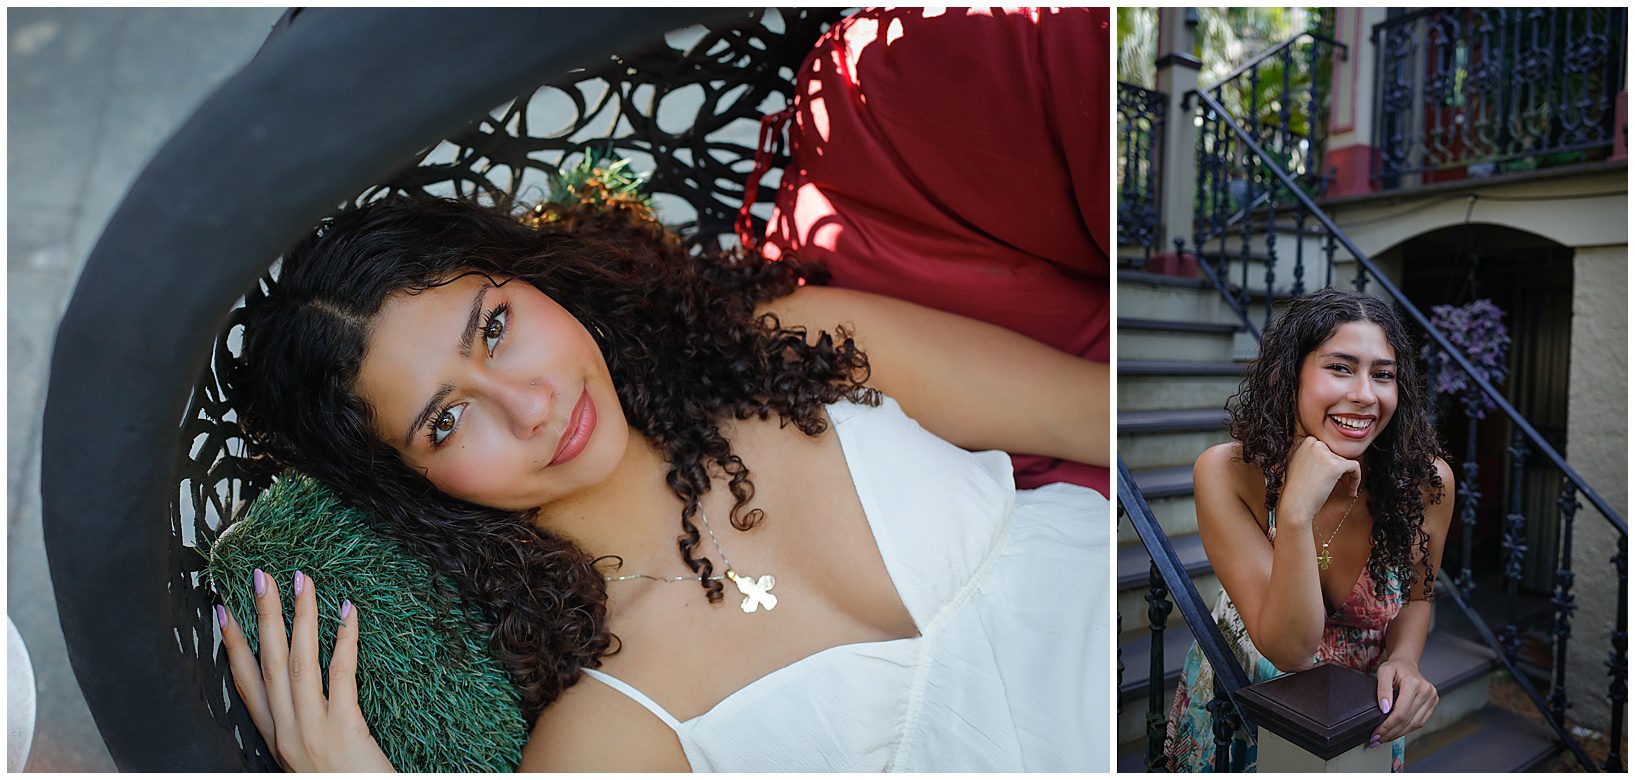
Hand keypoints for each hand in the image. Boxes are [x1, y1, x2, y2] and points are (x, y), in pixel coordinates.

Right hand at [219, 568, 395, 771]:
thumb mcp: (308, 759)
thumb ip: (299, 728)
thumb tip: (301, 688)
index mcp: (275, 738)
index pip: (246, 684)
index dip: (234, 646)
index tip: (224, 610)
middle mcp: (286, 733)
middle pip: (269, 664)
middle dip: (263, 616)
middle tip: (262, 575)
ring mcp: (312, 731)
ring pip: (300, 662)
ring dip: (300, 617)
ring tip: (302, 579)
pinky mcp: (344, 730)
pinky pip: (342, 674)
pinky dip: (345, 640)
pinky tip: (348, 611)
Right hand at [1279, 437, 1361, 523]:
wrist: (1295, 504)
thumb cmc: (1296, 490)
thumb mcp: (1298, 464)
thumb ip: (1310, 456)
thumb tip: (1327, 456)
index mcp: (1307, 443)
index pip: (1328, 448)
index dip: (1332, 462)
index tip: (1332, 474)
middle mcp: (1315, 444)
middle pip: (1338, 454)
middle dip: (1341, 469)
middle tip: (1341, 482)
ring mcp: (1325, 454)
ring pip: (1347, 462)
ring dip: (1349, 476)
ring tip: (1346, 488)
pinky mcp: (1335, 465)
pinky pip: (1355, 467)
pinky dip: (1357, 478)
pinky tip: (1351, 490)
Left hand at [1371, 659, 1437, 744]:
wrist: (1406, 664)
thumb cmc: (1394, 668)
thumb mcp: (1383, 672)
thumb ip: (1382, 689)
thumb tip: (1384, 709)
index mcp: (1414, 684)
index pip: (1400, 712)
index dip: (1387, 726)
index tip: (1376, 733)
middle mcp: (1426, 692)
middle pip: (1407, 720)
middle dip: (1391, 733)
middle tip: (1377, 740)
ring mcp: (1432, 698)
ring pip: (1414, 724)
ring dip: (1398, 734)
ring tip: (1384, 738)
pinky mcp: (1433, 704)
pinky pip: (1420, 722)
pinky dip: (1407, 729)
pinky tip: (1396, 732)